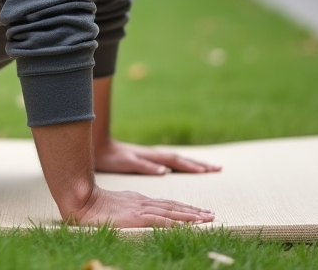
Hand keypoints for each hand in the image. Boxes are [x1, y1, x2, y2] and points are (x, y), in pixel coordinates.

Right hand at [67, 186, 214, 227]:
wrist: (80, 199)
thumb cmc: (92, 205)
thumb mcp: (115, 206)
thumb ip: (127, 208)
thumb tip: (135, 214)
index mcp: (138, 199)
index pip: (166, 205)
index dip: (183, 209)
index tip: (198, 212)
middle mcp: (143, 202)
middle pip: (174, 207)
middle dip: (194, 211)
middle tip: (211, 214)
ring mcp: (141, 208)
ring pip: (172, 212)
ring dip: (192, 216)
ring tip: (208, 218)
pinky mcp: (137, 216)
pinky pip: (162, 220)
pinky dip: (178, 222)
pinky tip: (189, 224)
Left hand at [93, 138, 221, 175]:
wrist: (99, 146)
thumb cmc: (111, 157)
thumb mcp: (127, 163)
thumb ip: (145, 166)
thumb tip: (165, 171)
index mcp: (152, 156)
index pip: (177, 161)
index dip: (193, 166)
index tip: (209, 171)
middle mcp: (155, 155)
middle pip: (182, 158)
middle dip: (200, 163)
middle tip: (219, 168)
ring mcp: (152, 156)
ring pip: (177, 159)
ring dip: (193, 163)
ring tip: (208, 167)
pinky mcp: (147, 158)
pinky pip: (170, 161)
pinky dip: (181, 164)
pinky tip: (183, 167)